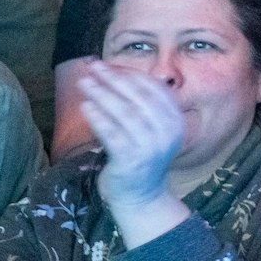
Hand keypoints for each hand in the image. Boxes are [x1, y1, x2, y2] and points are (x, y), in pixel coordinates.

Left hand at [80, 61, 185, 210]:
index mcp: (175, 120)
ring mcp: (151, 146)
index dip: (130, 74)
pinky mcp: (132, 160)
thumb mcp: (150, 128)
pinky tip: (86, 107)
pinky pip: (112, 133)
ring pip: (124, 112)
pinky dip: (98, 118)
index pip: (154, 89)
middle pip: (139, 97)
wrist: (141, 195)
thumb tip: (114, 73)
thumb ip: (141, 105)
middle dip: (114, 79)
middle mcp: (168, 132)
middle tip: (93, 67)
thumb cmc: (140, 155)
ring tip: (85, 83)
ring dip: (102, 94)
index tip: (109, 65)